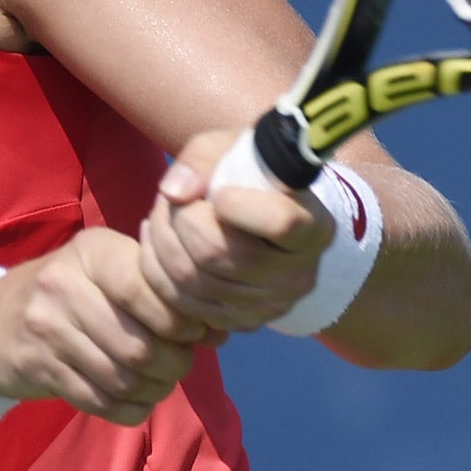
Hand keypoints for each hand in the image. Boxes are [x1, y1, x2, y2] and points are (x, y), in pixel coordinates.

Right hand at [0, 228, 203, 425]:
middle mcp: (63, 285)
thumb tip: (221, 328)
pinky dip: (130, 408)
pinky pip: (99, 401)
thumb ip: (158, 290)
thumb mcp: (106, 268)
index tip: (194, 333)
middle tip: (182, 365)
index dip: (178, 319)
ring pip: (121, 377)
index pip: (142, 287)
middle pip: (137, 343)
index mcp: (91, 251)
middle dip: (173, 363)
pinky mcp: (38, 368)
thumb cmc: (71, 290)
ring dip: (154, 389)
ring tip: (163, 382)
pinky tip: (139, 400)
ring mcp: (46, 329)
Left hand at [137, 129, 334, 335]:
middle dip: (180, 220)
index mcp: (313, 227)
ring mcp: (270, 305)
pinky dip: (158, 272)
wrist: (269, 220)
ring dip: (161, 243)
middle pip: (218, 254)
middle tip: (171, 199)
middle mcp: (299, 274)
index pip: (280, 223)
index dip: (238, 206)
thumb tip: (173, 192)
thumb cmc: (254, 176)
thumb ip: (204, 158)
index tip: (221, 191)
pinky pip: (182, 305)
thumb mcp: (235, 148)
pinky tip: (159, 242)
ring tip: (160, 216)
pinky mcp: (239, 322)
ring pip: (193, 282)